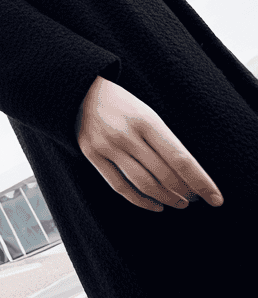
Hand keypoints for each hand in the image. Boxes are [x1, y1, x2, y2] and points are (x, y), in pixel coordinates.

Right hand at [75, 76, 223, 211]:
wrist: (83, 92)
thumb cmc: (124, 106)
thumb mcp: (148, 115)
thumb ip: (165, 142)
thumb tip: (187, 176)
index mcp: (147, 121)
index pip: (180, 158)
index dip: (200, 181)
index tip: (215, 198)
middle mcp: (127, 134)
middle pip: (164, 174)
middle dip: (184, 191)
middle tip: (194, 198)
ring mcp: (107, 145)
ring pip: (143, 183)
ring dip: (166, 198)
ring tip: (179, 203)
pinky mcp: (92, 155)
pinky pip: (119, 186)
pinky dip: (140, 200)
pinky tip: (155, 205)